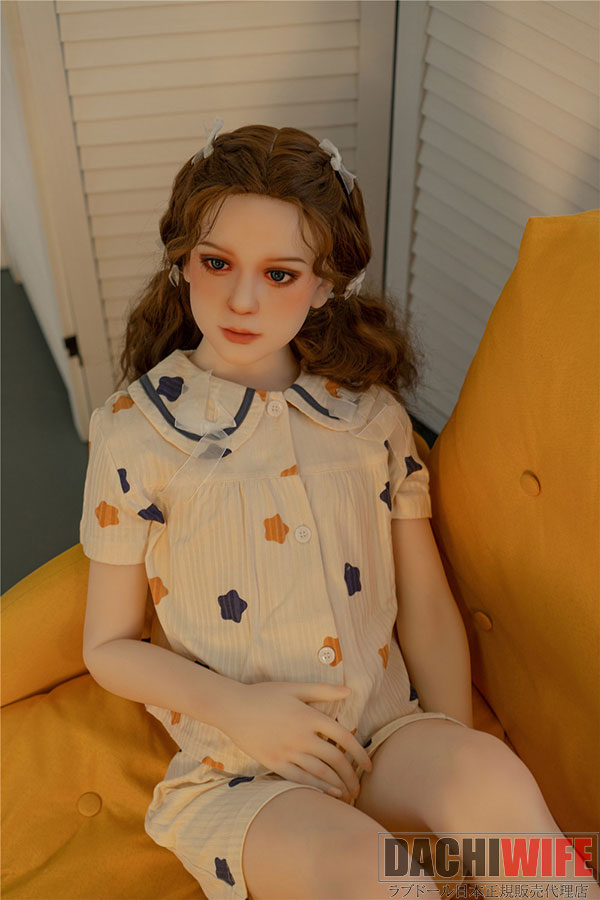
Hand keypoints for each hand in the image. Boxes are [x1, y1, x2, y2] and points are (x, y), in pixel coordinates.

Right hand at [224, 681, 372, 799]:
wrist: (232, 708)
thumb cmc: (265, 695)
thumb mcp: (294, 687)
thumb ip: (322, 690)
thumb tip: (349, 691)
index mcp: (309, 716)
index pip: (344, 738)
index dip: (360, 753)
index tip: (369, 765)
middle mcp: (301, 736)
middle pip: (335, 760)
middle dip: (351, 775)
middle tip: (360, 785)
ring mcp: (287, 752)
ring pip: (320, 773)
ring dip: (338, 785)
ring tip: (349, 794)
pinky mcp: (274, 763)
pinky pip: (300, 779)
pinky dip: (318, 788)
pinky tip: (330, 794)